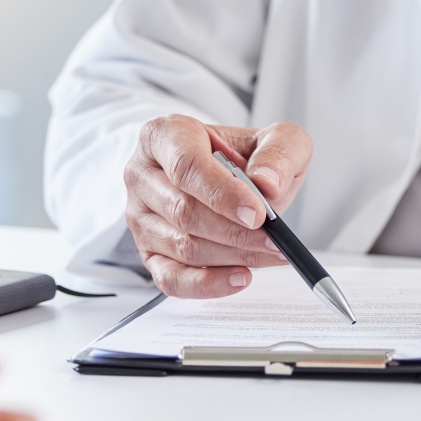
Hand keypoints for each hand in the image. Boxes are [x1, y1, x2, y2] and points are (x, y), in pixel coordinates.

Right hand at [124, 117, 313, 297]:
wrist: (234, 180)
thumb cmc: (247, 158)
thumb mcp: (277, 140)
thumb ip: (279, 153)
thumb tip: (267, 184)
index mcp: (165, 136)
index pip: (185, 166)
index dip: (221, 193)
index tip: (258, 213)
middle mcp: (143, 175)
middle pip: (184, 212)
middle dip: (236, 232)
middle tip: (275, 241)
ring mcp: (141, 217)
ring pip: (183, 247)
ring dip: (233, 257)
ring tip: (271, 254)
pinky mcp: (148, 252)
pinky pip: (171, 278)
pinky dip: (208, 284)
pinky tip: (240, 278)